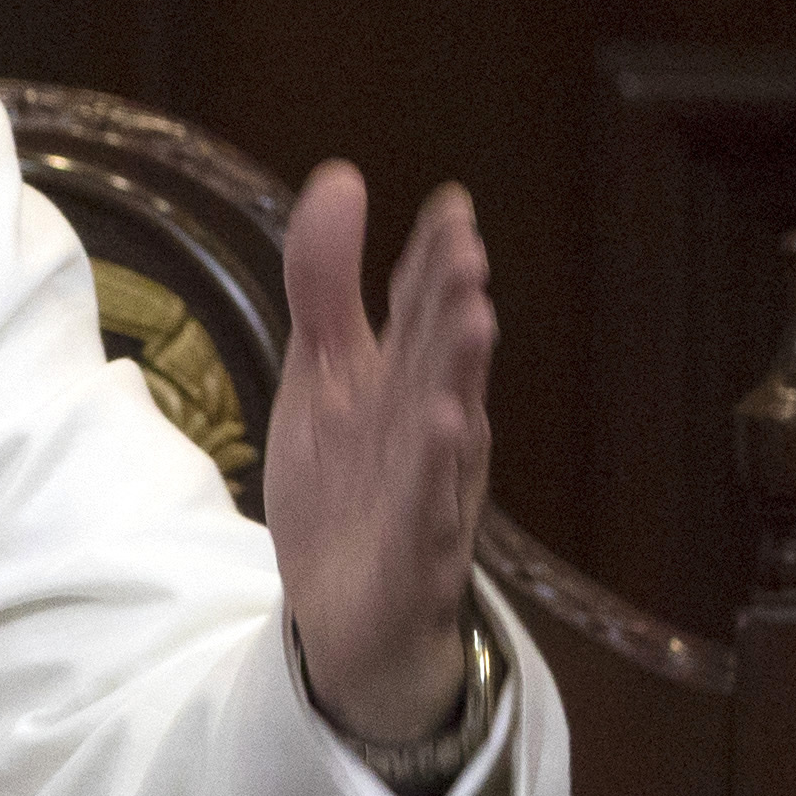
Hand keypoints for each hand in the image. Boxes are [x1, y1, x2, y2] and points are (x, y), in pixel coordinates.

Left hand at [261, 162, 493, 745]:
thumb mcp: (323, 374)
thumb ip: (327, 285)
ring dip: (460, 374)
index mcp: (408, 382)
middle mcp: (431, 427)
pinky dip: (437, 471)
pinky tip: (448, 427)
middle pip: (441, 359)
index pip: (423, 312)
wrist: (348, 618)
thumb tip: (342, 177)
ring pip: (448, 426)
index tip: (449, 205)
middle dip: (454, 303)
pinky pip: (427, 509)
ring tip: (473, 318)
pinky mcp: (411, 553)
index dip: (434, 261)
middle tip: (466, 246)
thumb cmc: (349, 482)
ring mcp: (426, 490)